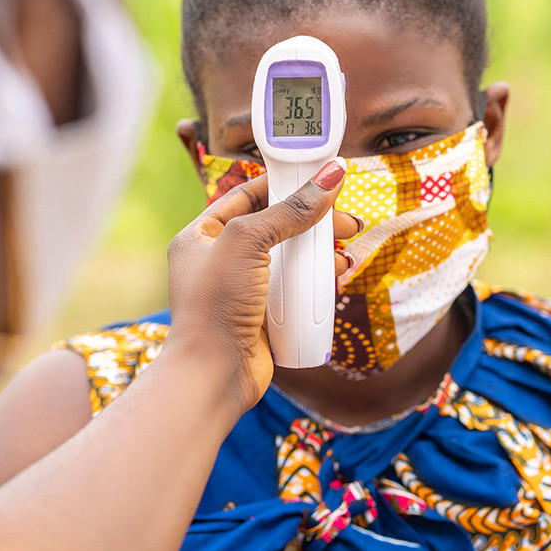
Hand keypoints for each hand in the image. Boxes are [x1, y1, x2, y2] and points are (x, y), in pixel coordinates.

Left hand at [166, 158, 359, 413]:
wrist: (215, 375)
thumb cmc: (216, 305)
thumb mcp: (248, 242)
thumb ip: (289, 210)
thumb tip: (329, 177)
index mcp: (203, 236)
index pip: (247, 196)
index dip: (283, 182)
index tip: (316, 175)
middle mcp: (223, 260)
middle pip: (277, 227)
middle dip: (313, 221)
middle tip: (346, 219)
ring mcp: (246, 288)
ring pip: (292, 259)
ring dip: (322, 251)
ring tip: (348, 250)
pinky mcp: (266, 312)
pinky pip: (297, 287)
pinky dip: (319, 279)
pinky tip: (338, 276)